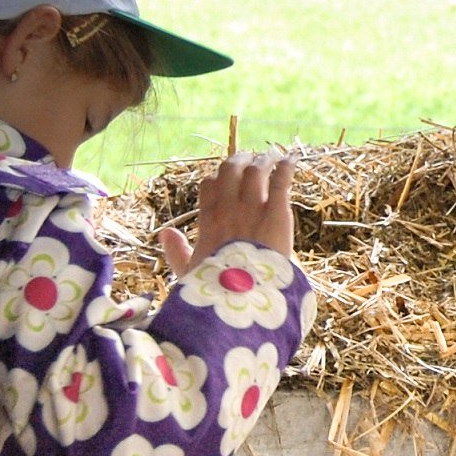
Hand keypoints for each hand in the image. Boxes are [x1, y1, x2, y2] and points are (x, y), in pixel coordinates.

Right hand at [158, 152, 296, 277]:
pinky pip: (281, 182)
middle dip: (239, 161)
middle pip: (230, 171)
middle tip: (249, 158)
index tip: (225, 178)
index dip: (217, 178)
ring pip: (255, 171)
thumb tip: (165, 232)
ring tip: (270, 158)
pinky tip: (290, 162)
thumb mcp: (189, 271)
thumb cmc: (216, 289)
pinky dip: (285, 168)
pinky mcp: (277, 213)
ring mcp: (253, 208)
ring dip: (263, 162)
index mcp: (208, 220)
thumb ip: (176, 251)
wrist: (245, 296)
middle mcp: (228, 208)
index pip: (208, 185)